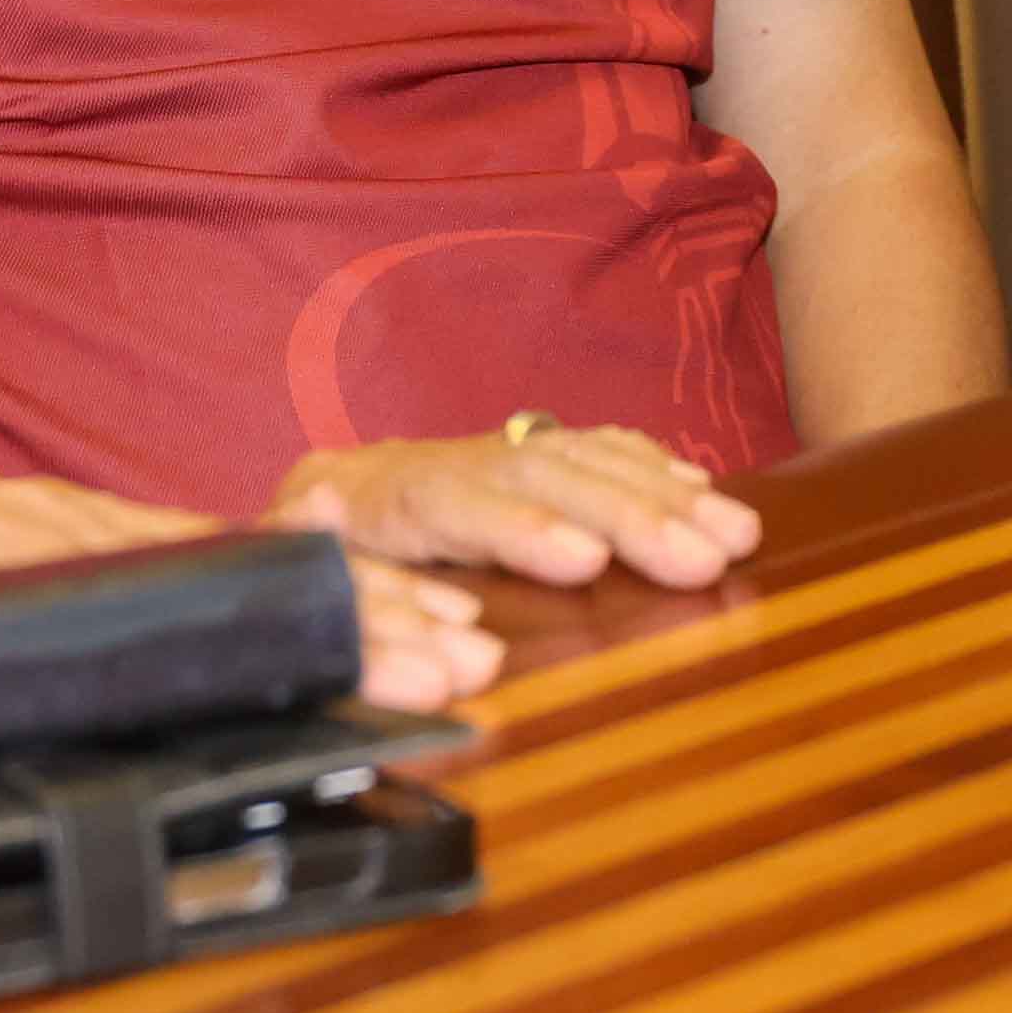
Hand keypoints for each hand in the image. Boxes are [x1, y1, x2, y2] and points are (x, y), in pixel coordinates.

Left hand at [0, 475, 502, 713]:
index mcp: (26, 561)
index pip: (165, 591)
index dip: (254, 623)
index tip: (342, 655)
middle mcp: (94, 536)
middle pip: (244, 579)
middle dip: (358, 623)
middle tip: (456, 663)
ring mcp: (131, 532)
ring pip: (263, 565)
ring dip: (369, 603)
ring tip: (472, 642)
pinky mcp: (152, 537)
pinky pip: (254, 557)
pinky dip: (334, 584)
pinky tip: (415, 606)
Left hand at [269, 424, 762, 597]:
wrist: (310, 501)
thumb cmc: (302, 549)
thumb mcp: (278, 554)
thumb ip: (297, 540)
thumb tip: (315, 512)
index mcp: (380, 496)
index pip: (455, 500)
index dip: (520, 527)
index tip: (583, 559)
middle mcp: (448, 462)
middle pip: (543, 474)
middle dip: (627, 514)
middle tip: (701, 557)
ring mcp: (494, 455)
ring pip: (582, 459)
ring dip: (664, 495)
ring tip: (733, 535)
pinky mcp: (527, 462)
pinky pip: (598, 452)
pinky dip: (656, 470)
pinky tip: (707, 493)